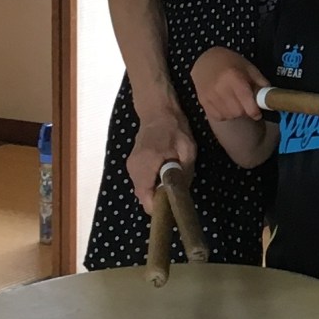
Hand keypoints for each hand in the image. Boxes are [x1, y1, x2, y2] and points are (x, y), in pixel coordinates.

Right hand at [125, 93, 197, 214]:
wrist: (157, 110)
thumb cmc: (174, 127)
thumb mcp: (187, 149)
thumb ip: (184, 172)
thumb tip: (182, 193)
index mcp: (145, 165)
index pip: (146, 198)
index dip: (160, 207)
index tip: (173, 206)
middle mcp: (133, 168)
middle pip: (144, 196)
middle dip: (160, 199)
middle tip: (177, 193)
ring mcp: (130, 166)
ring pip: (143, 190)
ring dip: (156, 191)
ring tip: (173, 183)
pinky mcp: (133, 164)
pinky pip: (142, 181)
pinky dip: (152, 183)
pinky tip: (165, 175)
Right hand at [188, 46, 268, 126]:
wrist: (206, 60)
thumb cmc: (230, 62)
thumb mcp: (249, 68)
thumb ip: (261, 82)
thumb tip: (271, 97)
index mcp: (234, 77)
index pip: (247, 102)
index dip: (255, 111)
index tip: (258, 112)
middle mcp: (220, 88)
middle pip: (238, 112)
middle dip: (245, 111)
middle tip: (246, 104)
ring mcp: (209, 96)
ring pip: (228, 116)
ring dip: (235, 113)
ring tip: (235, 102)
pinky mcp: (203, 101)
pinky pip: (218, 116)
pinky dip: (225, 114)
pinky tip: (226, 105)